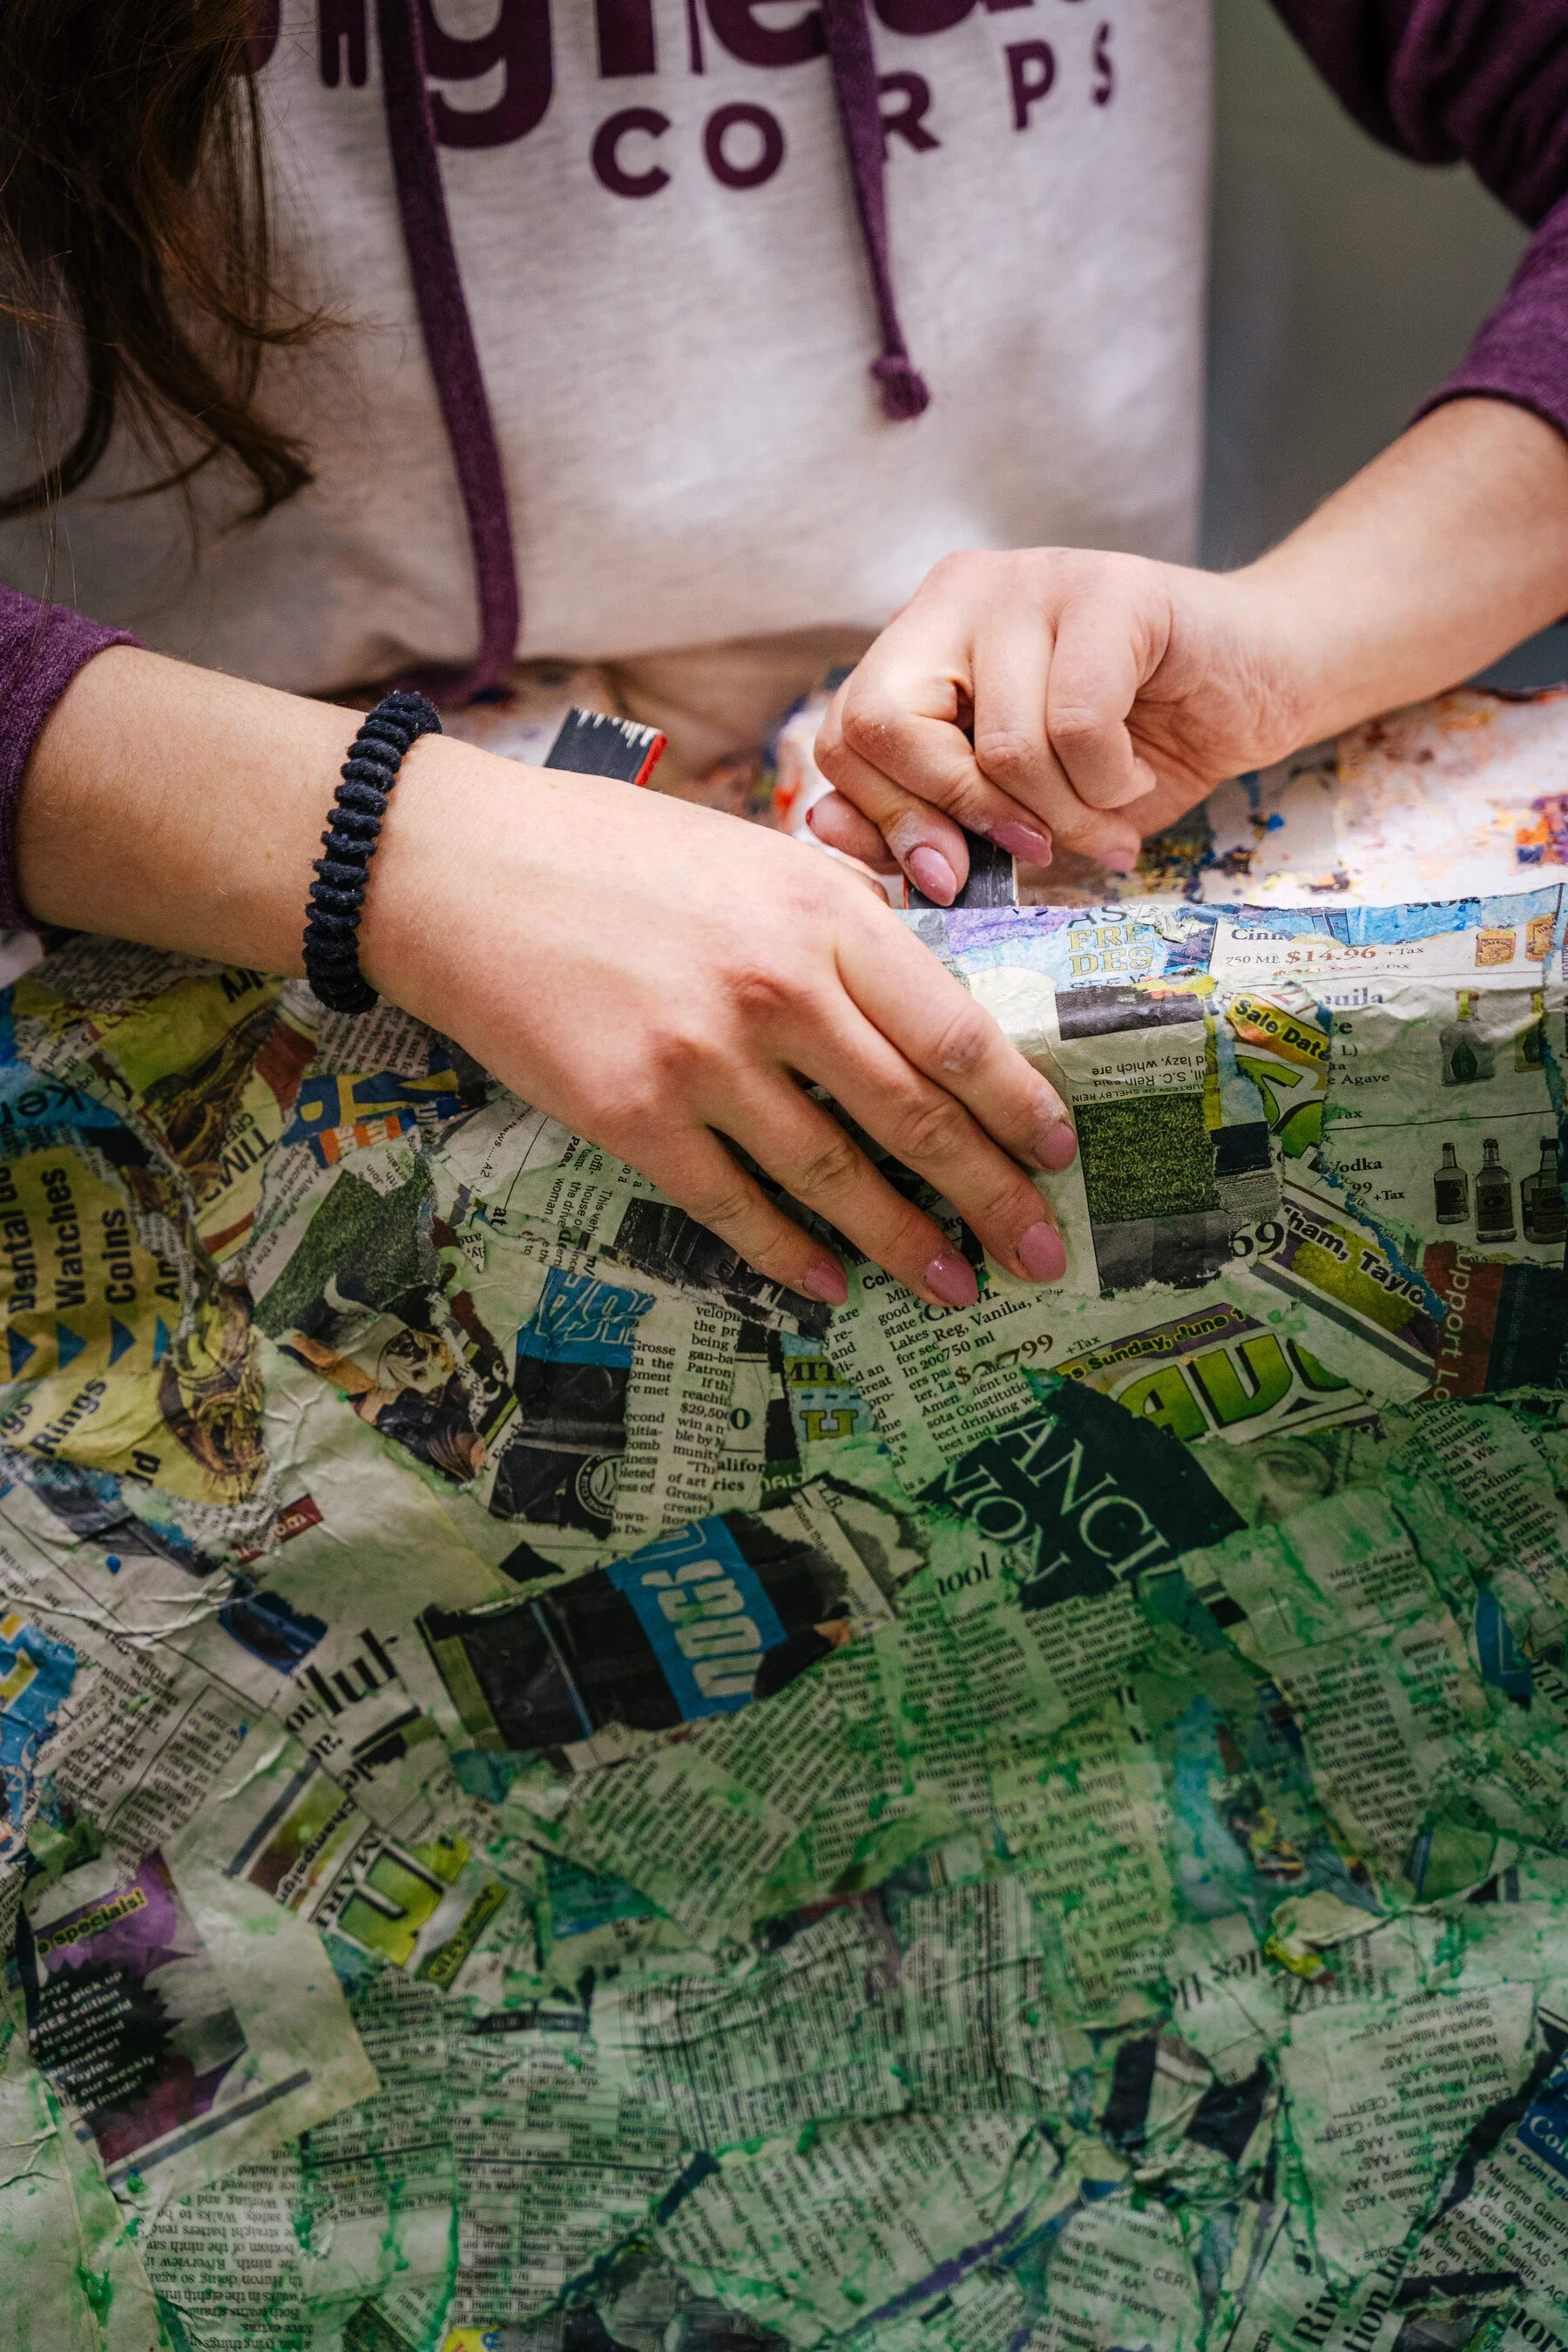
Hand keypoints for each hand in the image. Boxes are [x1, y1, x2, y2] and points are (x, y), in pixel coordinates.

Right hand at [367, 748, 1077, 1309]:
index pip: (955, 1030)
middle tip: (1041, 1253)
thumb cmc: (607, 851)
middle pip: (917, 1115)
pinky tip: (831, 1285)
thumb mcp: (754, 851)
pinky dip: (791, 1254)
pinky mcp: (632, 1116)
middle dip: (992, 1195)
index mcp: (824, 913)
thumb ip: (843, 920)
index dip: (1018, 1105)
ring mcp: (704, 1058)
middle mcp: (779, 989)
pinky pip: (735, 1205)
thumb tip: (920, 991)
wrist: (453, 870)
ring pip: (836, 1174)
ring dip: (907, 1242)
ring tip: (956, 1286)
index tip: (1060, 1153)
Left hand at [808, 547, 1310, 900]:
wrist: (1264, 683)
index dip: (887, 820)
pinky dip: (1109, 784)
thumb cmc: (1133, 752)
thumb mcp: (1012, 809)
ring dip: (1063, 816)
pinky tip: (1134, 778)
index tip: (950, 875)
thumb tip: (824, 831)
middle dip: (964, 818)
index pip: (844, 734)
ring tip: (1107, 819)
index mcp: (920, 640)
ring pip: (999, 746)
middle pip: (887, 726)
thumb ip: (919, 821)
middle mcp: (962, 593)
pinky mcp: (1114, 587)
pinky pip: (1076, 725)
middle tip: (1036, 851)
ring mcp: (1035, 578)